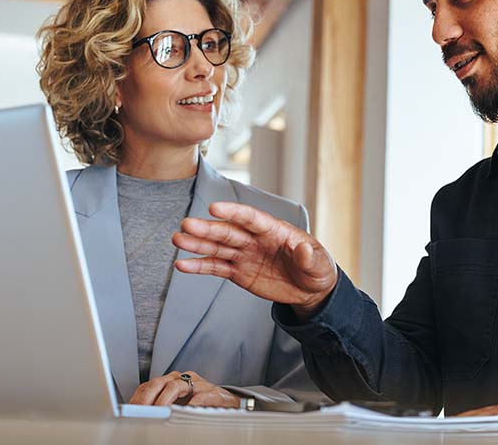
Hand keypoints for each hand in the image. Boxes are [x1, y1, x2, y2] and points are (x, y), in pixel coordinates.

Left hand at [129, 371, 239, 407]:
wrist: (228, 403)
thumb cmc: (200, 404)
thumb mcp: (178, 403)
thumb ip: (162, 405)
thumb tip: (140, 417)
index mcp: (171, 380)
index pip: (149, 385)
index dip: (138, 398)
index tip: (129, 411)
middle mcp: (183, 378)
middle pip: (159, 383)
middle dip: (147, 398)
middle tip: (140, 413)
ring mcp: (197, 383)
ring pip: (175, 386)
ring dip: (163, 401)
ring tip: (157, 413)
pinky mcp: (211, 392)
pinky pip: (198, 397)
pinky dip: (189, 405)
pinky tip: (182, 413)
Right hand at [172, 202, 337, 318]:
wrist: (310, 290)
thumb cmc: (318, 270)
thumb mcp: (320, 265)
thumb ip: (311, 257)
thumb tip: (303, 249)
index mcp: (275, 231)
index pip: (252, 218)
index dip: (234, 213)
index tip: (214, 208)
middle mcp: (256, 239)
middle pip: (229, 231)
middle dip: (208, 229)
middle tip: (186, 225)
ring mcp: (245, 254)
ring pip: (218, 247)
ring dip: (197, 244)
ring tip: (177, 239)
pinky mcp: (238, 272)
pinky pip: (216, 268)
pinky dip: (199, 266)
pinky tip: (182, 264)